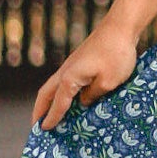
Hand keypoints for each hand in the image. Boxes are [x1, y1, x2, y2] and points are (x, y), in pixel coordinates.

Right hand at [31, 17, 138, 131]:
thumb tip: (83, 102)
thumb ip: (93, 96)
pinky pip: (64, 81)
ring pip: (53, 86)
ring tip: (47, 114)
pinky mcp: (80, 61)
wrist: (120, 27)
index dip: (51, 118)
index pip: (57, 104)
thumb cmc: (116, 55)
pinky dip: (60, 92)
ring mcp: (72, 65)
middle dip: (39, 110)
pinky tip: (69, 98)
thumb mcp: (108, 82)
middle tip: (36, 125)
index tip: (43, 130)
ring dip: (48, 100)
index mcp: (69, 79)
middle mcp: (65, 71)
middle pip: (45, 94)